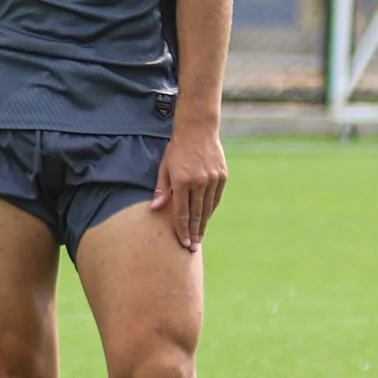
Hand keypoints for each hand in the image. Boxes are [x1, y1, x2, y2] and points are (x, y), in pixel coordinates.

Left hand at [151, 124, 227, 251]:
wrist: (197, 130)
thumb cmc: (176, 149)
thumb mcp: (164, 167)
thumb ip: (161, 189)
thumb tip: (155, 209)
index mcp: (181, 180)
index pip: (182, 212)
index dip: (182, 229)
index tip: (183, 243)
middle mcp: (198, 181)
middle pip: (196, 214)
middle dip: (194, 233)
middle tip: (192, 248)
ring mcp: (212, 179)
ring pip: (207, 208)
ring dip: (203, 224)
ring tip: (199, 237)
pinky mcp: (222, 176)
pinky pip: (216, 199)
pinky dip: (210, 210)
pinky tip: (206, 219)